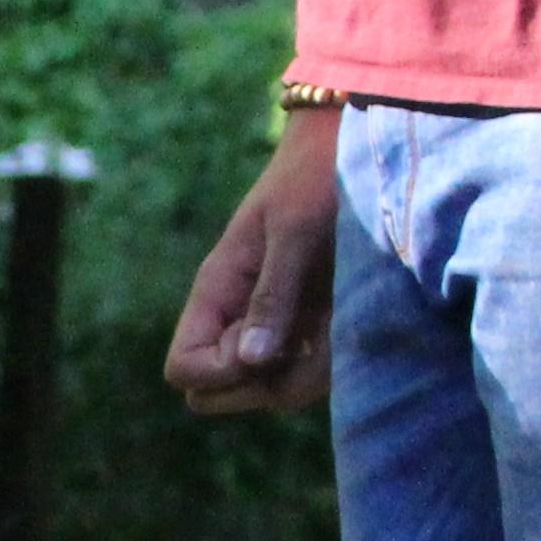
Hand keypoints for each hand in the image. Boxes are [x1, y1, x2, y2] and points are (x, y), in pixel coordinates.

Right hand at [165, 107, 339, 415]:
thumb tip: (250, 360)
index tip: (260, 342)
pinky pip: (309, 378)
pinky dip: (329, 367)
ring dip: (302, 377)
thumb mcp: (294, 229)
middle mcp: (240, 320)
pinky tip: (350, 328)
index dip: (218, 372)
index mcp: (218, 293)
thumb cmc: (317, 176)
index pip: (184, 369)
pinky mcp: (316, 329)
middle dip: (255, 386)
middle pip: (217, 395)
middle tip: (298, 344)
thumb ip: (272, 294)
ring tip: (335, 331)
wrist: (356, 145)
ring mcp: (278, 328)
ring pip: (268, 395)